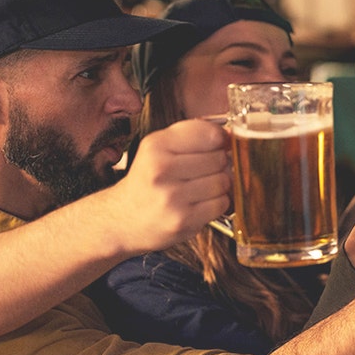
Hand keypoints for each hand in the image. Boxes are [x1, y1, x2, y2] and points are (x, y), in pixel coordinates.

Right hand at [109, 119, 231, 252]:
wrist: (122, 220)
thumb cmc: (148, 181)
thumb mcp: (159, 149)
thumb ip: (193, 136)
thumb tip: (232, 136)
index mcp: (155, 145)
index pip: (210, 134)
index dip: (221, 140)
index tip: (218, 145)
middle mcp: (161, 169)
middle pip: (219, 158)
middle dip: (219, 164)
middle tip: (203, 171)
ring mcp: (172, 196)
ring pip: (223, 181)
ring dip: (219, 185)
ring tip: (200, 188)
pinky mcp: (183, 220)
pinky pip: (221, 203)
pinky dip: (217, 203)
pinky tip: (200, 203)